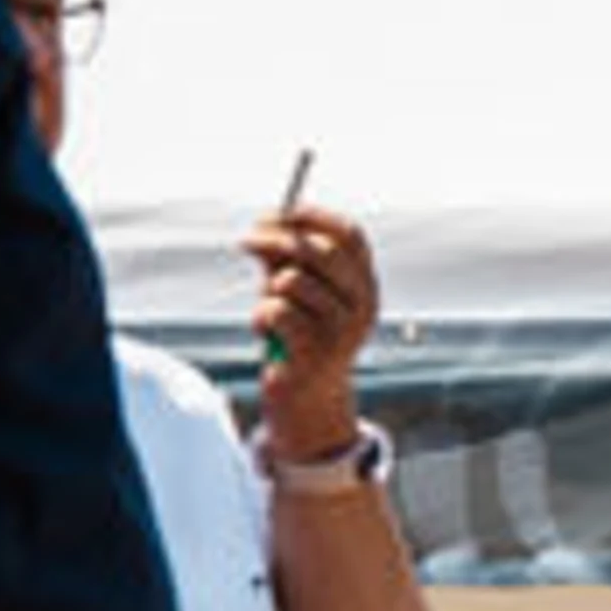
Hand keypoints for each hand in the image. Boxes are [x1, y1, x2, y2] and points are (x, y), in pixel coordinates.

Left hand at [243, 204, 379, 454]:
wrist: (307, 396)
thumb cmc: (298, 335)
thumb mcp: (295, 290)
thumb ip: (286, 257)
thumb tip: (267, 224)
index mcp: (364, 286)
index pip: (350, 235)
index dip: (313, 216)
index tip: (279, 213)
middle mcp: (363, 307)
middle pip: (320, 250)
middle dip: (275, 240)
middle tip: (246, 243)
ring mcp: (344, 331)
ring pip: (292, 281)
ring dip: (267, 292)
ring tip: (270, 312)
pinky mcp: (318, 353)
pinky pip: (276, 311)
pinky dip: (261, 319)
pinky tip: (268, 333)